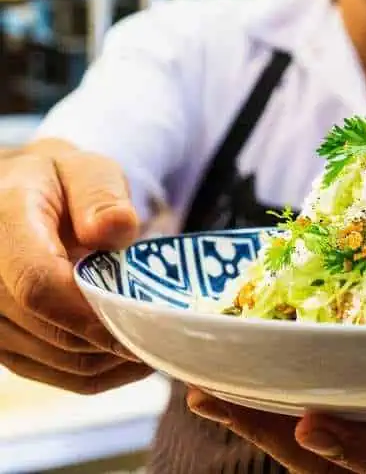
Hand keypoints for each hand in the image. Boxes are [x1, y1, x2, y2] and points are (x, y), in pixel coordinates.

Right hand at [0, 140, 150, 392]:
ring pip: (59, 360)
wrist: (20, 201)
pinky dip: (100, 368)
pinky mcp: (4, 345)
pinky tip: (132, 350)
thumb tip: (116, 227)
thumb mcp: (83, 168)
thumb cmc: (59, 183)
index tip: (144, 320)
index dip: (92, 312)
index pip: (38, 284)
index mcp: (3, 225)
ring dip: (113, 357)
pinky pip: (56, 373)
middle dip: (116, 334)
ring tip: (159, 335)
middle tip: (172, 329)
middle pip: (52, 330)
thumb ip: (100, 194)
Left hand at [187, 367, 365, 472]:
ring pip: (318, 443)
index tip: (305, 424)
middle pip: (333, 461)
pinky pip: (330, 411)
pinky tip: (248, 371)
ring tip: (201, 387)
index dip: (354, 449)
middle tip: (207, 397)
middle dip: (269, 434)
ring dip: (260, 417)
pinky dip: (284, 395)